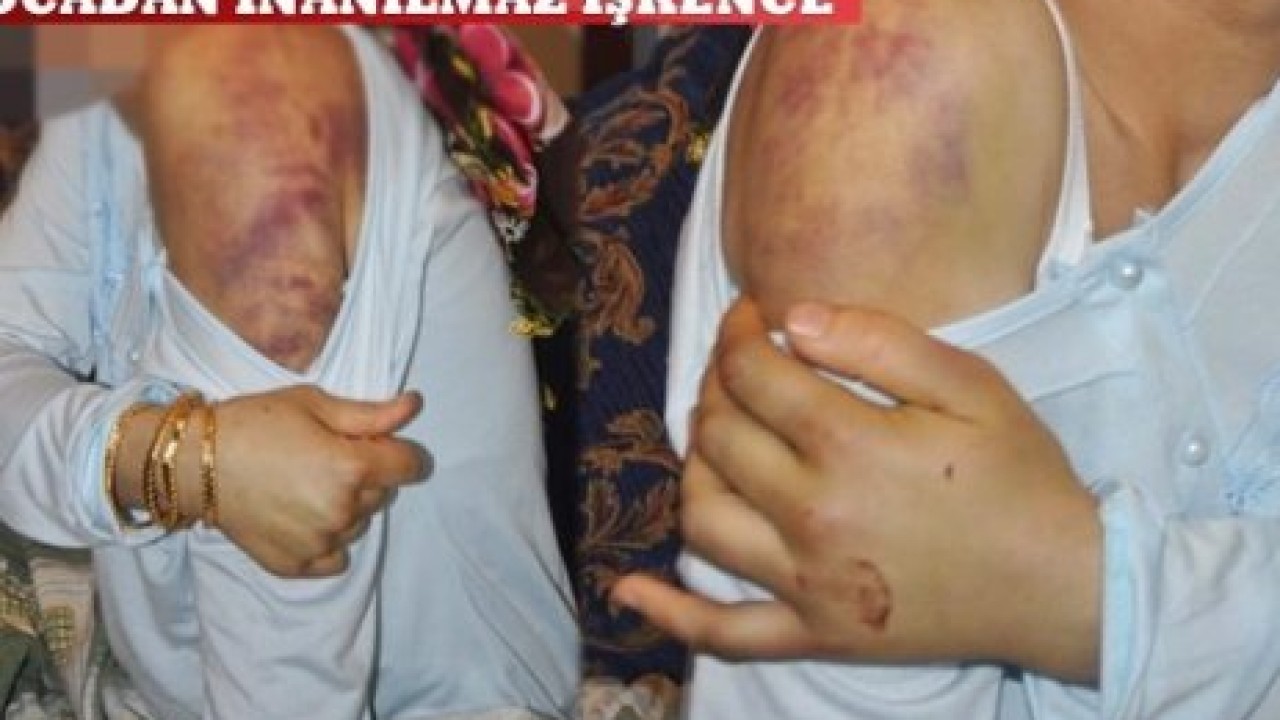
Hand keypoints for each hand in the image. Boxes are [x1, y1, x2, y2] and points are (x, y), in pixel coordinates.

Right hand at [211, 386, 427, 577]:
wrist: (194, 463)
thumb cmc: (255, 423)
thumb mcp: (314, 405)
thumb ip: (371, 414)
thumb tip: (414, 406)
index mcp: (352, 468)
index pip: (411, 466)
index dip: (400, 452)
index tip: (377, 446)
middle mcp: (342, 510)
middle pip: (384, 494)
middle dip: (367, 475)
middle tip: (325, 458)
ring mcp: (320, 542)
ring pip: (360, 524)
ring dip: (346, 507)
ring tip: (305, 485)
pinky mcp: (298, 565)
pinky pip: (336, 557)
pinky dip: (326, 540)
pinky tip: (299, 516)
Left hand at [613, 299, 1101, 681]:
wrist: (1064, 586)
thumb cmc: (1021, 478)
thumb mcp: (972, 385)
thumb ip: (880, 342)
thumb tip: (794, 320)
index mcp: (850, 447)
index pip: (754, 377)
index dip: (738, 334)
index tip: (749, 316)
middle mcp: (813, 517)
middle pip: (719, 438)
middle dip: (716, 386)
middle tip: (739, 368)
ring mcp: (807, 584)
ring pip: (703, 519)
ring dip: (692, 469)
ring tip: (717, 440)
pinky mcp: (814, 634)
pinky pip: (725, 632)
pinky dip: (672, 616)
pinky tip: (629, 591)